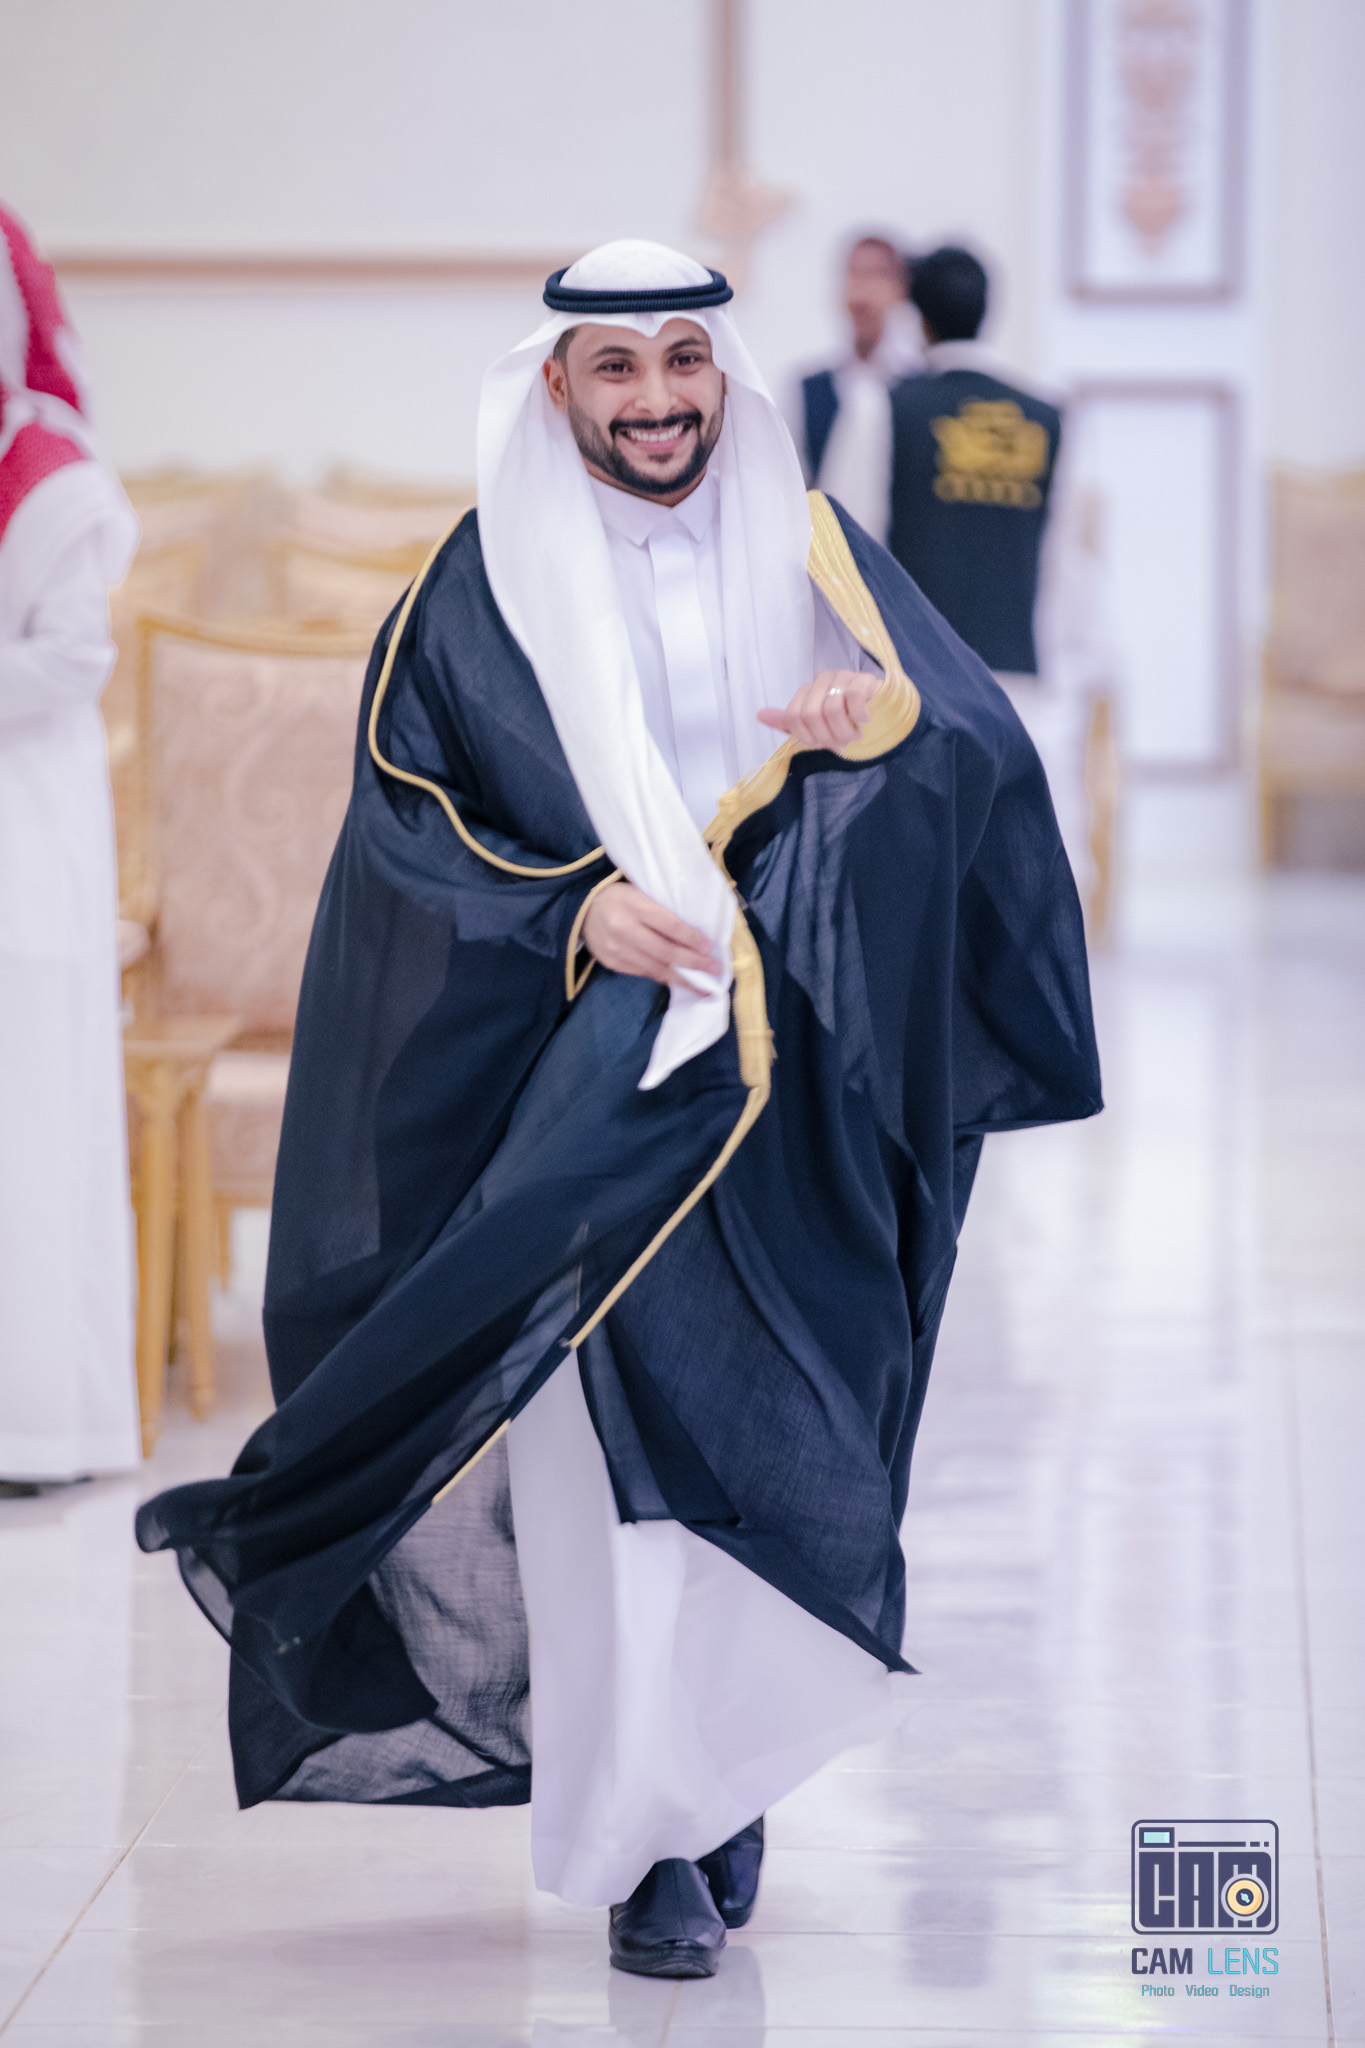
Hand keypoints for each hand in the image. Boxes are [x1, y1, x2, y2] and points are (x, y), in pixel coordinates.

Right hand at [582, 880, 722, 986]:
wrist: (583, 910)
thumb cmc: (620, 898)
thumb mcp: (640, 893)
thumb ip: (663, 910)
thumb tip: (696, 935)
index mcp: (634, 905)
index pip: (669, 925)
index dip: (692, 939)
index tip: (710, 949)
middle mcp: (624, 929)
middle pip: (666, 951)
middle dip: (695, 963)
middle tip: (716, 970)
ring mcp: (616, 949)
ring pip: (657, 968)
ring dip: (683, 979)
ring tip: (704, 986)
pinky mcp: (612, 963)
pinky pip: (644, 973)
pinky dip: (665, 977)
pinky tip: (679, 980)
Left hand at [756, 668, 879, 751]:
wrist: (881, 712)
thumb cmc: (845, 721)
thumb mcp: (815, 727)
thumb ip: (788, 723)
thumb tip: (759, 715)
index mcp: (806, 691)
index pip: (792, 717)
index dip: (807, 737)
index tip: (822, 744)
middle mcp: (821, 681)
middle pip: (810, 714)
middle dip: (827, 736)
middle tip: (842, 743)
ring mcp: (842, 677)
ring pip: (832, 709)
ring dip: (845, 731)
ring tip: (855, 735)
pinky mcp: (863, 679)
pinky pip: (854, 698)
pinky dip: (859, 716)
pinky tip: (865, 720)